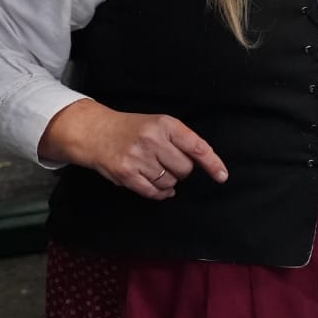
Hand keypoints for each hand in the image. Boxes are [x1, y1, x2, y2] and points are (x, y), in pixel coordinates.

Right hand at [38, 99, 228, 200]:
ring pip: (170, 182)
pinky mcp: (126, 174)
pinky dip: (159, 193)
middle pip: (185, 169)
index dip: (213, 164)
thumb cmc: (132, 129)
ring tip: (154, 169)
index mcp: (166, 124)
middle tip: (166, 162)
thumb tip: (205, 165)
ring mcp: (139, 157)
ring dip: (167, 181)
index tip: (222, 176)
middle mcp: (153, 139)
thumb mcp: (159, 124)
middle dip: (181, 170)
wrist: (95, 132)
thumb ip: (181, 140)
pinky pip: (153, 192)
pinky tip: (156, 186)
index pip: (197, 147)